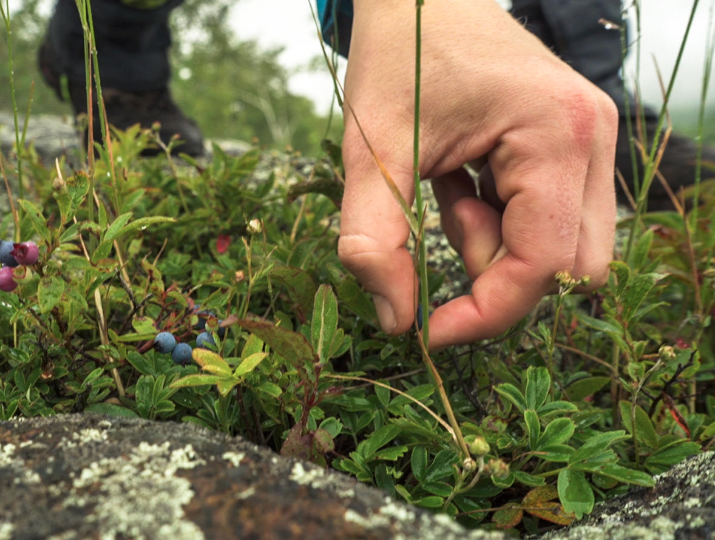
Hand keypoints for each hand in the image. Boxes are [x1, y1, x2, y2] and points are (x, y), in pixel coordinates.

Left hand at [339, 0, 617, 348]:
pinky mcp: (570, 146)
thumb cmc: (397, 55)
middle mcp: (592, 139)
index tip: (428, 329)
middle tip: (438, 231)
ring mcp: (589, 141)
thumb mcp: (371, 150)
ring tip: (446, 185)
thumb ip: (372, 239)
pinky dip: (496, 220)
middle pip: (569, 266)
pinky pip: (548, 217)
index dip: (486, 312)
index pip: (544, 264)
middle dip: (496, 274)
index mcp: (556, 134)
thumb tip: (395, 320)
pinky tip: (459, 178)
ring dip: (493, 242)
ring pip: (561, 246)